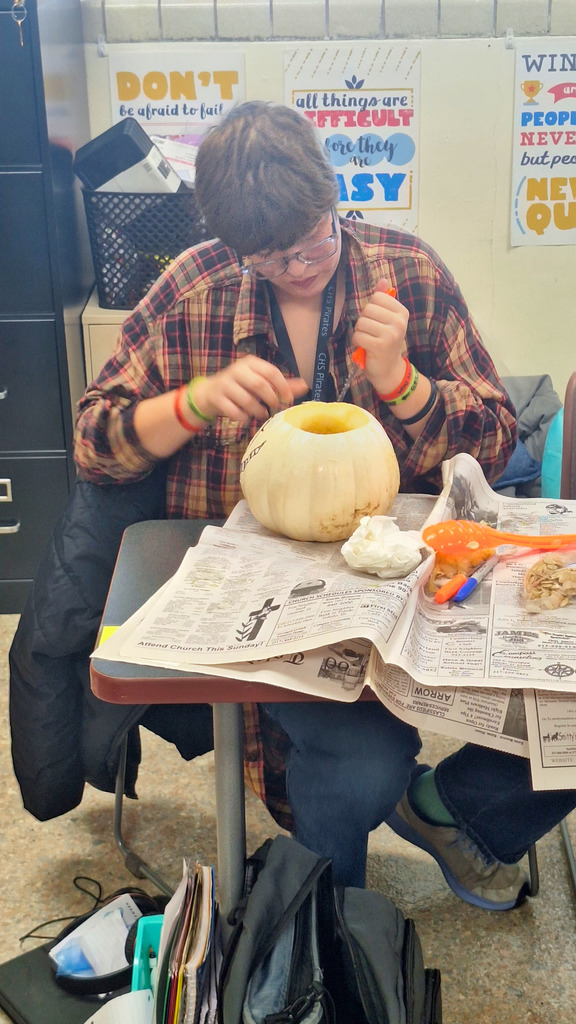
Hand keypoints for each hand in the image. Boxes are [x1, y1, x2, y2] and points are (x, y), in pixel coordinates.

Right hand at [192, 355, 308, 423]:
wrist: (209, 393)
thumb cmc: (240, 387)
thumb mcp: (259, 382)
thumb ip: (281, 384)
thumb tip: (305, 385)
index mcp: (251, 363)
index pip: (272, 372)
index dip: (283, 387)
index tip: (288, 400)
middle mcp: (237, 370)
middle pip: (260, 385)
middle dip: (271, 400)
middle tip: (275, 408)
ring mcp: (225, 384)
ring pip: (247, 400)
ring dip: (258, 411)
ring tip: (261, 414)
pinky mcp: (216, 398)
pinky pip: (233, 411)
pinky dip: (243, 417)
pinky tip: (245, 417)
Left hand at [352, 279, 408, 393]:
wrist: (389, 370)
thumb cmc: (385, 342)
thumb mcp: (387, 320)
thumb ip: (384, 300)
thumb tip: (382, 280)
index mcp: (402, 312)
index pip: (377, 297)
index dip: (371, 309)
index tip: (378, 322)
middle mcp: (399, 322)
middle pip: (368, 309)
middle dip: (364, 321)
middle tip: (372, 333)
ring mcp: (390, 334)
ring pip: (361, 322)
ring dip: (360, 333)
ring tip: (369, 340)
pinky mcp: (379, 345)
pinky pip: (358, 335)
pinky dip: (357, 342)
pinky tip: (366, 348)